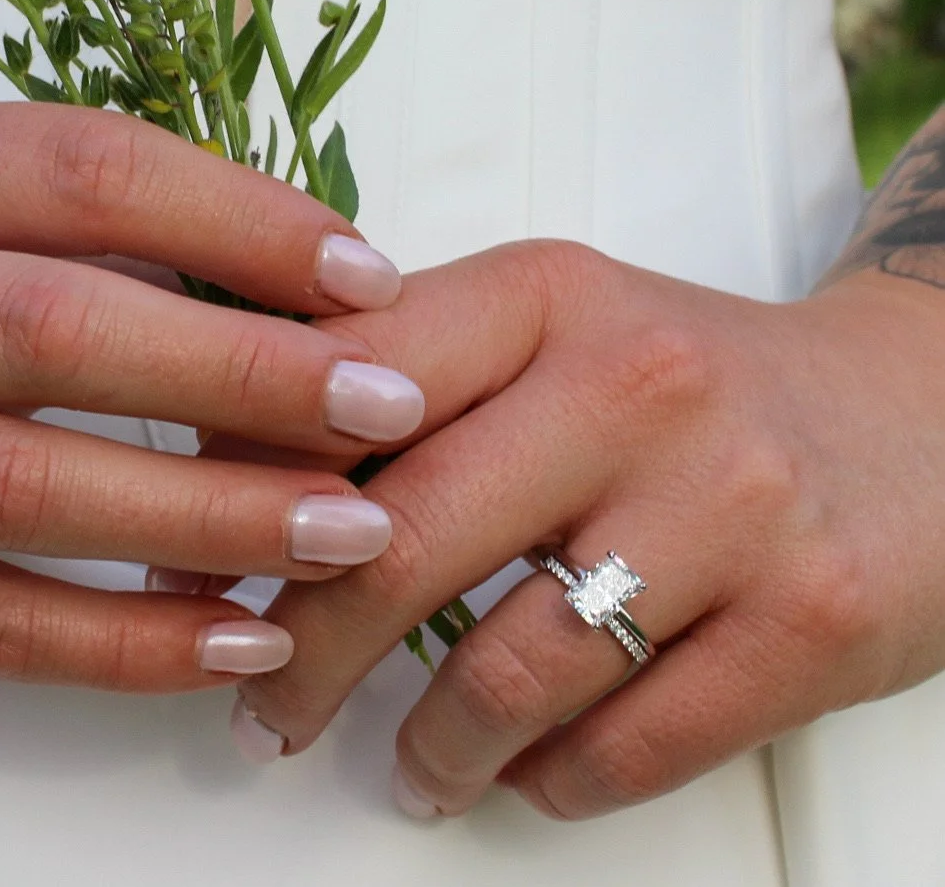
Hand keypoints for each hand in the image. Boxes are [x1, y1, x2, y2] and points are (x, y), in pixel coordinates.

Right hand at [0, 104, 422, 691]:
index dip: (237, 217)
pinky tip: (241, 635)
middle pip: (59, 329)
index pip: (79, 169)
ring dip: (210, 514)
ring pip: (29, 489)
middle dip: (246, 371)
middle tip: (390, 405)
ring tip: (353, 529)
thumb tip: (293, 279)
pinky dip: (124, 642)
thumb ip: (73, 219)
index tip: (366, 274)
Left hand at [229, 240, 944, 815]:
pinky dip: (548, 781)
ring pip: (511, 666)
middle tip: (258, 703)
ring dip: (426, 744)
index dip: (252, 483)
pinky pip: (630, 745)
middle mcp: (637, 383)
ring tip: (394, 764)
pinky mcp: (815, 623)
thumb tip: (208, 443)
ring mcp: (735, 505)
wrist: (910, 417)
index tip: (200, 559)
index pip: (349, 386)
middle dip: (304, 647)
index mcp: (544, 293)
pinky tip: (518, 774)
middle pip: (404, 538)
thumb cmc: (679, 380)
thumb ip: (393, 369)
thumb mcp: (544, 327)